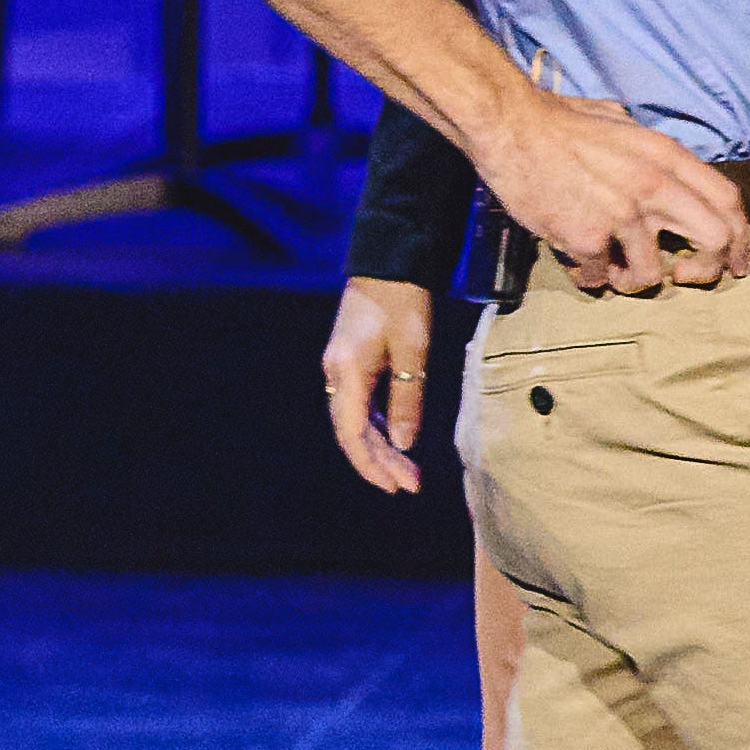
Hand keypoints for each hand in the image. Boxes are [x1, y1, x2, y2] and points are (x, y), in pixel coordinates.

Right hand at [320, 276, 440, 495]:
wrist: (387, 263)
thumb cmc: (403, 302)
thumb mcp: (413, 352)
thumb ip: (408, 399)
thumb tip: (405, 444)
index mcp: (347, 372)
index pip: (353, 434)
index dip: (372, 465)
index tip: (396, 486)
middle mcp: (336, 375)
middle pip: (352, 432)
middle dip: (380, 462)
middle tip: (409, 485)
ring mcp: (340, 369)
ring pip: (355, 421)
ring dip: (379, 448)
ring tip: (406, 470)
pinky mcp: (350, 363)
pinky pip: (359, 406)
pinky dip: (376, 427)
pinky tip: (395, 439)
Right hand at [471, 97, 749, 293]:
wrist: (510, 126)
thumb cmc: (559, 120)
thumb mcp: (622, 123)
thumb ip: (650, 153)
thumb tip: (665, 173)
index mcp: (667, 156)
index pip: (728, 201)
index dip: (741, 238)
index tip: (735, 261)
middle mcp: (654, 186)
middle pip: (715, 240)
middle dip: (708, 270)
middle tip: (687, 277)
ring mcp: (621, 214)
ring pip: (652, 274)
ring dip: (634, 280)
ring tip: (613, 271)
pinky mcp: (586, 237)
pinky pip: (599, 277)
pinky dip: (590, 277)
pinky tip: (578, 265)